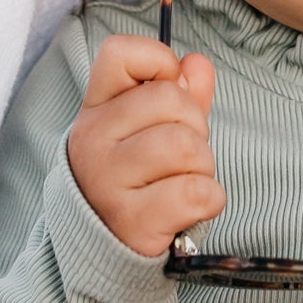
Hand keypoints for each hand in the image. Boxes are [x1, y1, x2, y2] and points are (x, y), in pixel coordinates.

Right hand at [67, 35, 225, 259]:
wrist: (104, 250)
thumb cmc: (135, 181)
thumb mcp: (148, 130)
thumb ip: (178, 93)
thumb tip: (197, 62)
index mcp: (95, 109)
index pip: (120, 53)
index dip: (159, 63)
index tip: (168, 93)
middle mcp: (93, 139)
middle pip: (172, 100)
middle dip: (196, 127)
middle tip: (182, 155)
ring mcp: (108, 180)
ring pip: (187, 146)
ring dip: (204, 166)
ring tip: (185, 181)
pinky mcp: (132, 220)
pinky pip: (197, 192)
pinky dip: (210, 199)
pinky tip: (190, 208)